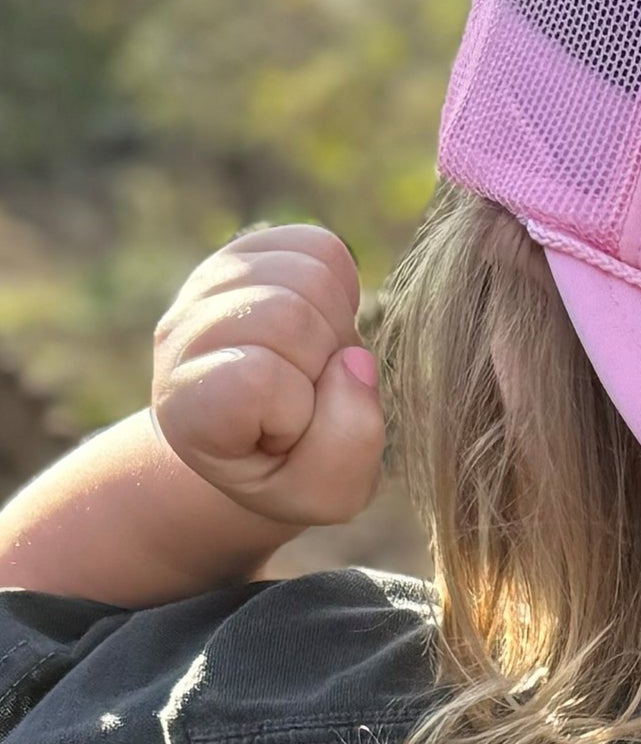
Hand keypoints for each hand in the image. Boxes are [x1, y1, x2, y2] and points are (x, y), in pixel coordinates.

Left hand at [151, 225, 384, 526]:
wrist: (262, 439)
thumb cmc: (291, 472)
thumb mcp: (323, 496)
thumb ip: (346, 447)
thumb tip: (355, 359)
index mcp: (187, 406)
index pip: (254, 378)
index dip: (297, 409)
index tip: (287, 436)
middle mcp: (182, 335)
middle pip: (288, 316)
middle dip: (325, 363)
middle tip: (315, 396)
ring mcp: (210, 284)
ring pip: (308, 275)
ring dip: (337, 327)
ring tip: (318, 364)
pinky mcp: (248, 252)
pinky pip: (320, 248)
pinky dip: (342, 291)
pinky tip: (322, 328)